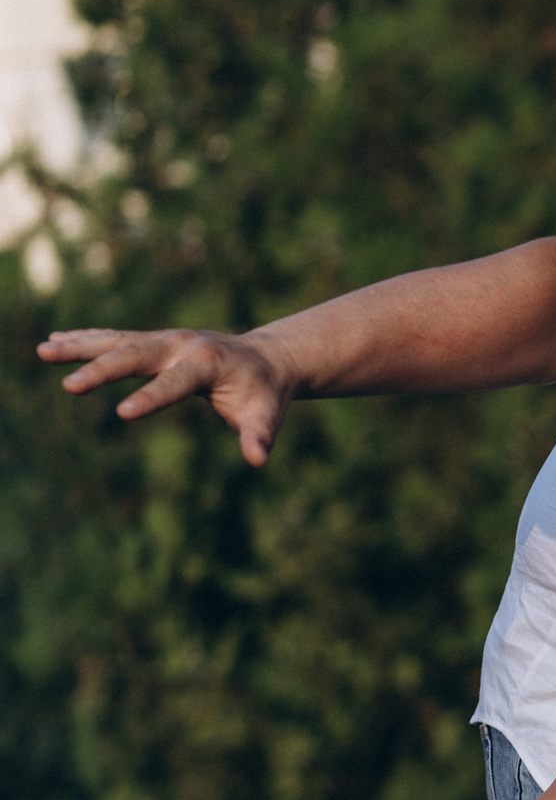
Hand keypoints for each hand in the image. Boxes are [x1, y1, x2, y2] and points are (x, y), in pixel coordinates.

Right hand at [40, 328, 295, 465]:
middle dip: (104, 369)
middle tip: (71, 387)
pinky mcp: (154, 340)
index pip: (176, 383)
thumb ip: (259, 435)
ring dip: (80, 347)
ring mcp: (166, 339)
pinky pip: (115, 338)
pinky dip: (86, 339)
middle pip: (137, 355)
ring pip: (118, 341)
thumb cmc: (265, 392)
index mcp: (209, 363)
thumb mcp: (267, 414)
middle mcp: (183, 345)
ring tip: (43, 350)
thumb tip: (258, 460)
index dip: (152, 398)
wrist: (267, 357)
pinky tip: (56, 341)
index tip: (123, 414)